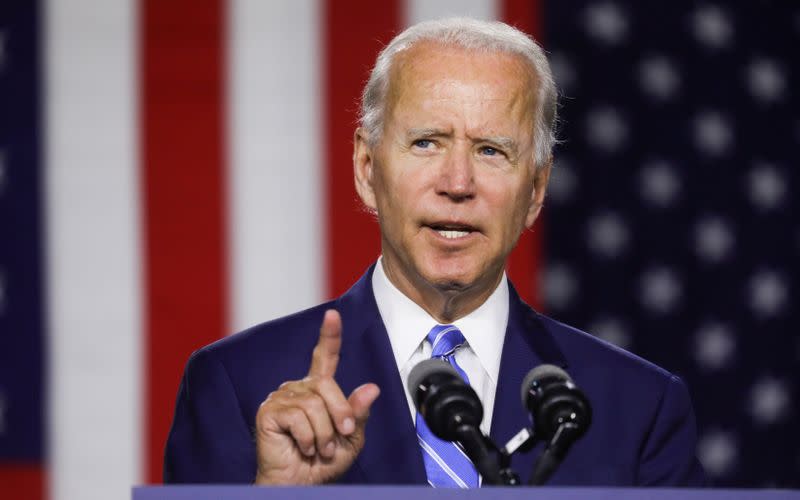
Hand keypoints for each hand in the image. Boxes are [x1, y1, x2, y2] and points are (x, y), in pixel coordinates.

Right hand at [254, 309, 379, 484]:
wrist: (300, 485)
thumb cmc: (323, 463)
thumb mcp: (351, 438)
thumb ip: (359, 413)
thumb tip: (371, 388)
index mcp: (318, 390)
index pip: (324, 357)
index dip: (329, 335)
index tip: (333, 315)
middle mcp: (299, 388)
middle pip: (328, 385)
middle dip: (340, 414)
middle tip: (340, 437)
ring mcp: (282, 397)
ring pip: (314, 403)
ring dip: (324, 433)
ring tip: (319, 448)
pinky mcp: (269, 411)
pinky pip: (298, 416)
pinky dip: (308, 437)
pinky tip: (303, 446)